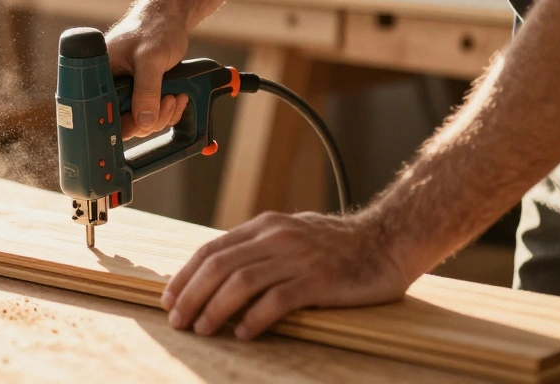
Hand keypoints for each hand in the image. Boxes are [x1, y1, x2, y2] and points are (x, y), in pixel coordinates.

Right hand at [105, 11, 191, 138]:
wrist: (169, 18)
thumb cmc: (154, 28)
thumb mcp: (150, 59)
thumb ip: (146, 90)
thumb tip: (144, 122)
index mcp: (100, 75)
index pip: (102, 113)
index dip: (121, 123)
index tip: (143, 120)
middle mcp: (110, 86)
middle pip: (124, 122)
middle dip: (150, 119)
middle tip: (167, 100)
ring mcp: (127, 91)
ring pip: (141, 121)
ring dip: (163, 114)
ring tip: (175, 95)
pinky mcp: (141, 92)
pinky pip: (152, 114)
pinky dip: (168, 111)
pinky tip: (177, 96)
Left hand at [161, 211, 412, 339]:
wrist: (389, 240)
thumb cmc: (339, 245)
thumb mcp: (292, 235)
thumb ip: (259, 248)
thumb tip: (221, 272)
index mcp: (265, 226)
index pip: (212, 249)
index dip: (186, 275)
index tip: (169, 298)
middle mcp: (276, 238)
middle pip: (219, 266)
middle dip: (192, 295)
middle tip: (177, 320)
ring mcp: (297, 257)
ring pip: (241, 282)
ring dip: (215, 308)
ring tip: (202, 329)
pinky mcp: (319, 280)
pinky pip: (278, 300)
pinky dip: (256, 317)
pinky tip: (244, 333)